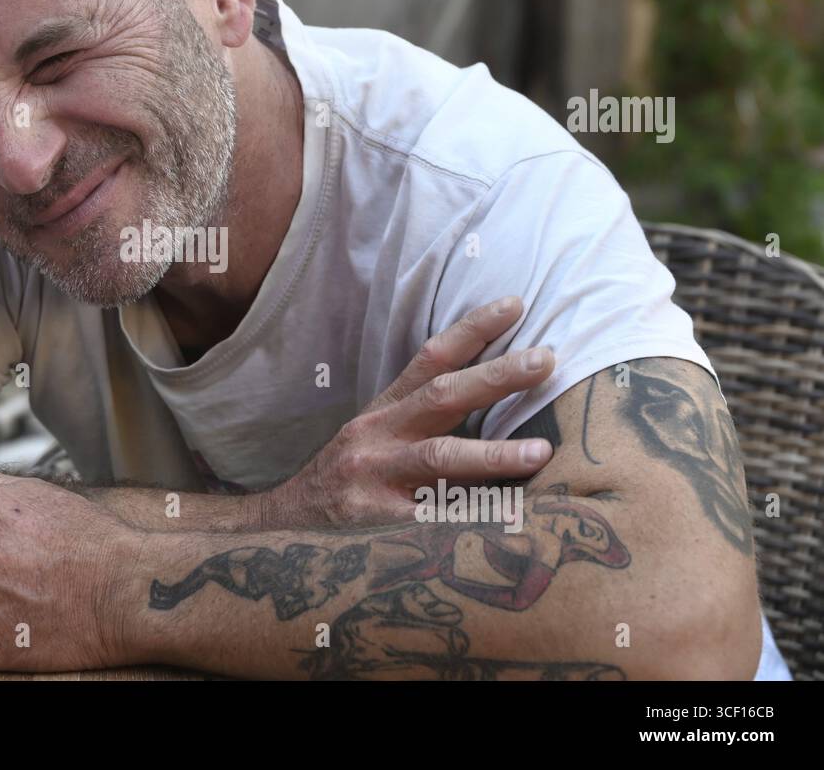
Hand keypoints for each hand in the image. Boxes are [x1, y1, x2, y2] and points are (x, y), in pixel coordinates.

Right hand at [260, 296, 556, 527]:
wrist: (285, 526)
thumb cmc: (349, 480)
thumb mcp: (377, 439)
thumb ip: (427, 422)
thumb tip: (497, 399)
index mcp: (383, 412)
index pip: (430, 360)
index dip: (472, 330)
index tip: (514, 305)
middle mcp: (377, 437)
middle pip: (441, 398)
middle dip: (496, 377)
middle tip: (545, 359)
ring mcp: (375, 480)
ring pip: (438, 458)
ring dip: (494, 453)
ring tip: (541, 451)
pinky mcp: (378, 525)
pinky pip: (433, 520)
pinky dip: (473, 517)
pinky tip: (511, 520)